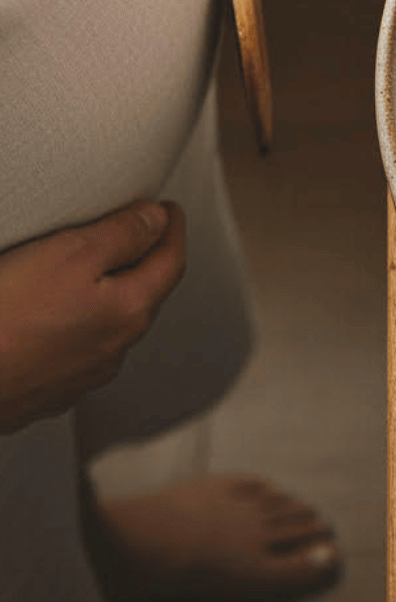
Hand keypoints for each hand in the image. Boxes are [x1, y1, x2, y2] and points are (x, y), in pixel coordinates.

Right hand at [0, 201, 185, 432]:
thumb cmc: (7, 316)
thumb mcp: (70, 254)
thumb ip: (122, 235)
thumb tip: (158, 219)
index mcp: (129, 312)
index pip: (171, 263)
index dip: (173, 229)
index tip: (170, 209)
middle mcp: (114, 349)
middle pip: (145, 296)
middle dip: (147, 263)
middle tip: (144, 234)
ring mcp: (81, 377)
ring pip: (112, 328)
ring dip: (114, 297)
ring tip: (104, 273)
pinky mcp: (47, 392)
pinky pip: (77, 352)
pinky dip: (79, 326)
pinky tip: (59, 317)